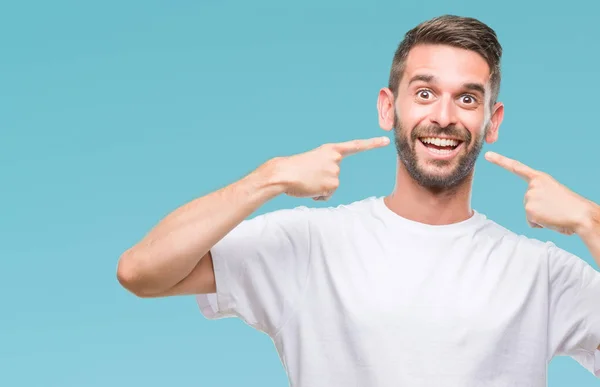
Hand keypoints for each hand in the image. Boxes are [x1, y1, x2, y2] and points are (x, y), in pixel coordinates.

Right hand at [273, 136, 389, 200]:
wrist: (282, 174)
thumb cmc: (292, 168)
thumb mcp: (311, 161)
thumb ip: (324, 166)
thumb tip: (329, 184)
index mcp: (330, 150)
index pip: (355, 146)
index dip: (371, 144)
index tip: (385, 141)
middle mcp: (336, 159)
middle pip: (335, 176)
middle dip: (322, 180)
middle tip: (308, 176)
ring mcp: (335, 171)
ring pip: (331, 187)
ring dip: (319, 188)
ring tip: (306, 181)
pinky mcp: (333, 184)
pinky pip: (327, 195)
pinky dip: (317, 195)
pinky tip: (308, 188)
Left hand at [485, 151, 594, 234]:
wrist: (583, 215)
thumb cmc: (573, 207)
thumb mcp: (555, 195)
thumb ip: (542, 197)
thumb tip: (535, 212)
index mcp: (540, 178)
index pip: (517, 168)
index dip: (500, 161)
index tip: (487, 155)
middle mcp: (532, 185)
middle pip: (528, 202)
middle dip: (541, 209)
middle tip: (556, 208)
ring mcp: (529, 196)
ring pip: (530, 213)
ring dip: (542, 217)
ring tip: (556, 213)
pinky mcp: (528, 209)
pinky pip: (532, 222)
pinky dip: (541, 224)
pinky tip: (551, 219)